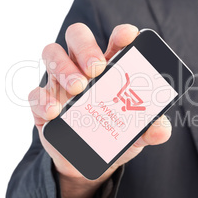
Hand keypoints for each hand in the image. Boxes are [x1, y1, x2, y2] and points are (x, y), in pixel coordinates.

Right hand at [28, 23, 171, 197]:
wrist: (86, 162)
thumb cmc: (114, 135)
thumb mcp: (136, 133)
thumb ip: (149, 129)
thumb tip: (161, 130)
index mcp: (111, 67)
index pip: (115, 41)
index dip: (121, 34)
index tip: (128, 36)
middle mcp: (83, 68)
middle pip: (77, 37)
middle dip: (86, 47)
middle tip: (96, 68)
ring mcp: (60, 83)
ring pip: (52, 54)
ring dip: (64, 67)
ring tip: (78, 88)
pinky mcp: (44, 103)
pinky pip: (36, 92)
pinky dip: (43, 99)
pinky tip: (55, 112)